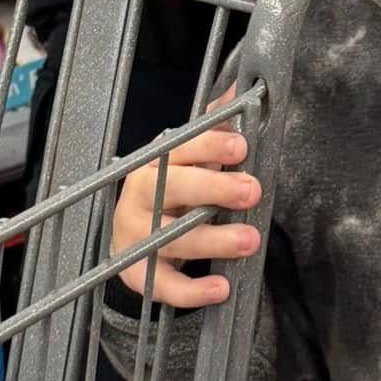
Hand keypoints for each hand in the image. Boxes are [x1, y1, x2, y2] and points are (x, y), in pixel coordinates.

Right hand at [111, 108, 260, 305]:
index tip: (241, 148)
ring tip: (250, 241)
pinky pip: (164, 285)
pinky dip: (192, 290)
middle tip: (252, 191)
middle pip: (174, 189)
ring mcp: (136, 236)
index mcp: (156, 161)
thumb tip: (244, 90)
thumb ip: (214, 127)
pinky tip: (221, 287)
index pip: (181, 148)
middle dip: (214, 189)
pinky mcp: (138, 273)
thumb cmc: (171, 187)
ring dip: (214, 240)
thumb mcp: (187, 156)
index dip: (210, 147)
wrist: (128, 234)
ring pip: (172, 238)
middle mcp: (142, 196)